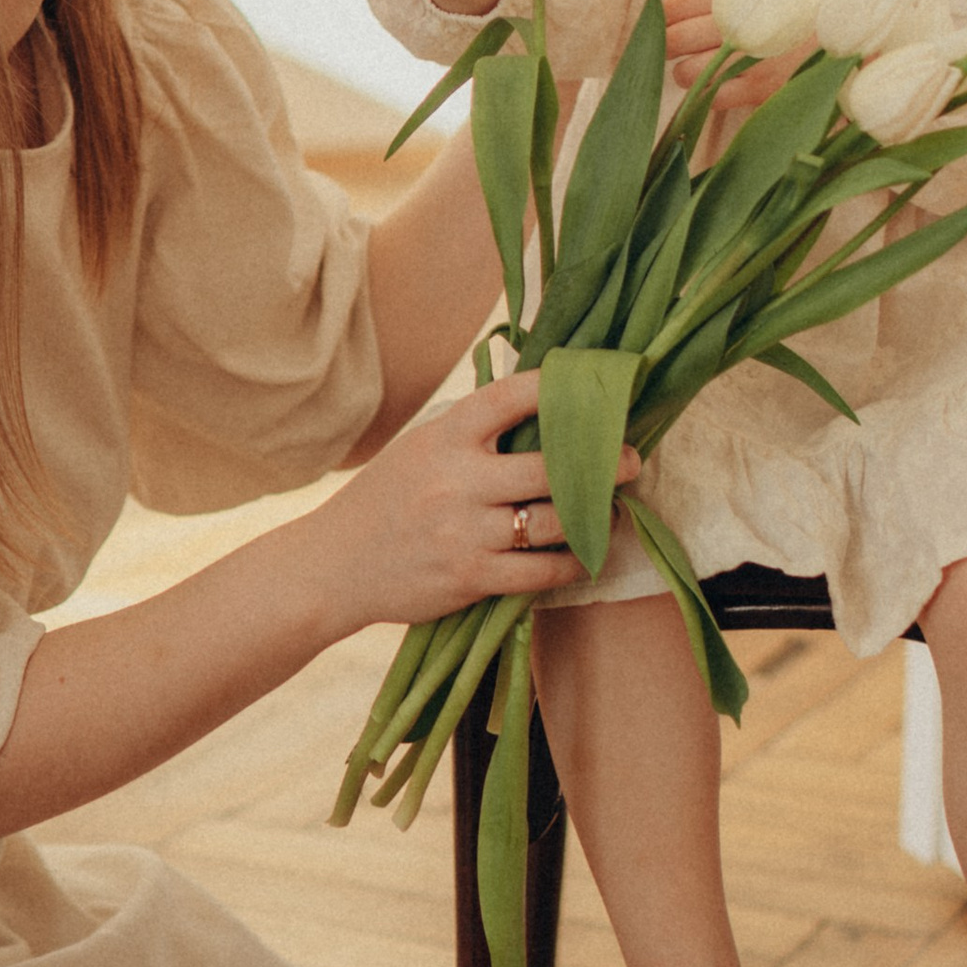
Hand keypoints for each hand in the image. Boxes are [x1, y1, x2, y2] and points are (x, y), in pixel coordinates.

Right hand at [311, 366, 610, 632]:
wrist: (336, 565)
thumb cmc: (386, 499)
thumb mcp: (419, 447)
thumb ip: (471, 430)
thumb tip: (540, 404)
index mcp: (445, 437)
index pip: (509, 398)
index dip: (557, 388)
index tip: (596, 388)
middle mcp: (457, 480)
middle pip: (550, 467)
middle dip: (602, 463)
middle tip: (630, 460)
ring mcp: (464, 531)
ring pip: (553, 522)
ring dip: (593, 517)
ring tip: (609, 510)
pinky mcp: (470, 577)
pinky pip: (541, 572)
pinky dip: (571, 563)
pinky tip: (583, 555)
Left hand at [664, 0, 791, 119]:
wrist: (849, 37)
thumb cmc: (796, 12)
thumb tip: (670, 12)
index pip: (679, 4)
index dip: (661, 17)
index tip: (658, 24)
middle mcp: (742, 24)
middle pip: (676, 39)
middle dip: (666, 46)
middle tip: (669, 49)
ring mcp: (751, 58)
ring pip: (689, 72)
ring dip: (686, 73)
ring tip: (696, 69)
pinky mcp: (762, 88)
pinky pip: (714, 96)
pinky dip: (709, 94)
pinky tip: (720, 87)